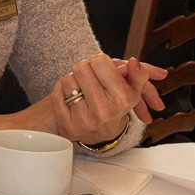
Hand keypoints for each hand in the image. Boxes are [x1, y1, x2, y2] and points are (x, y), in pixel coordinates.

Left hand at [50, 55, 167, 143]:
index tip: (102, 70)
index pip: (100, 61)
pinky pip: (56, 94)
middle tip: (90, 78)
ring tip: (82, 90)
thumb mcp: (132, 91)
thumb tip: (134, 62)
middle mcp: (103, 110)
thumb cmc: (114, 106)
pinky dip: (61, 93)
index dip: (100, 62)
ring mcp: (83, 119)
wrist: (100, 133)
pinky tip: (71, 99)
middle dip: (85, 70)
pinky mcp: (67, 125)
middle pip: (80, 67)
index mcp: (121, 99)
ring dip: (73, 81)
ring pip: (67, 80)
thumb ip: (138, 74)